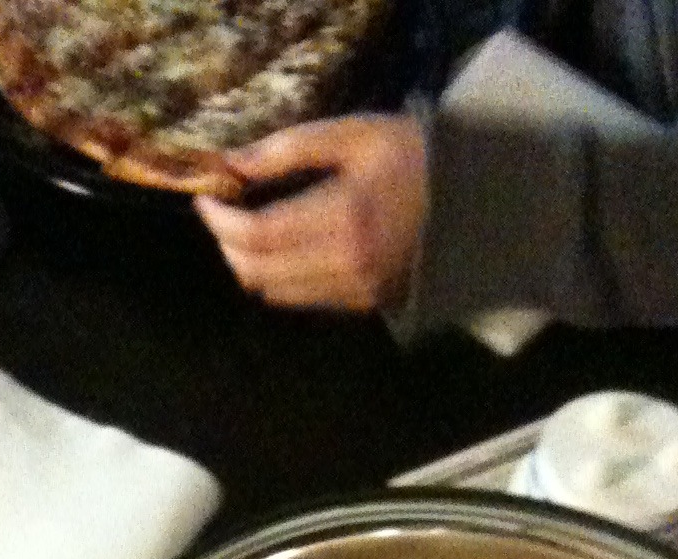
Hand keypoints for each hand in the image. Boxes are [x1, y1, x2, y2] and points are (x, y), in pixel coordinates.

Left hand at [194, 114, 427, 313]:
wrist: (473, 201)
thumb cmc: (410, 156)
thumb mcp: (353, 135)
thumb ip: (289, 149)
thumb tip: (231, 164)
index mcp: (344, 218)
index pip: (259, 236)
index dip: (221, 222)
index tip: (204, 198)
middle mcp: (345, 265)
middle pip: (258, 272)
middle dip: (228, 245)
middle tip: (222, 213)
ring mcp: (354, 291)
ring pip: (273, 292)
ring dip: (250, 263)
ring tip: (247, 228)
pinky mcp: (361, 304)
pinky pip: (300, 298)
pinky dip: (277, 275)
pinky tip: (280, 247)